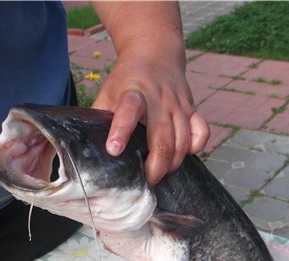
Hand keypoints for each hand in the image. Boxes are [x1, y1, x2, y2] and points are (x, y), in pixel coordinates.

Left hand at [90, 2, 209, 185]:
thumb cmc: (127, 78)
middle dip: (155, 166)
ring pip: (182, 141)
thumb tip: (86, 148)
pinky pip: (201, 132)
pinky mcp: (192, 108)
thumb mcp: (108, 92)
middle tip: (146, 180)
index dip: (122, 130)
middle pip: (163, 138)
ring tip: (160, 172)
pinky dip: (195, 147)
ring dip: (172, 163)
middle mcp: (159, 99)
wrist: (155, 52)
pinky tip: (182, 153)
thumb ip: (99, 117)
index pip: (129, 109)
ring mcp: (178, 105)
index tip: (114, 150)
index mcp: (133, 92)